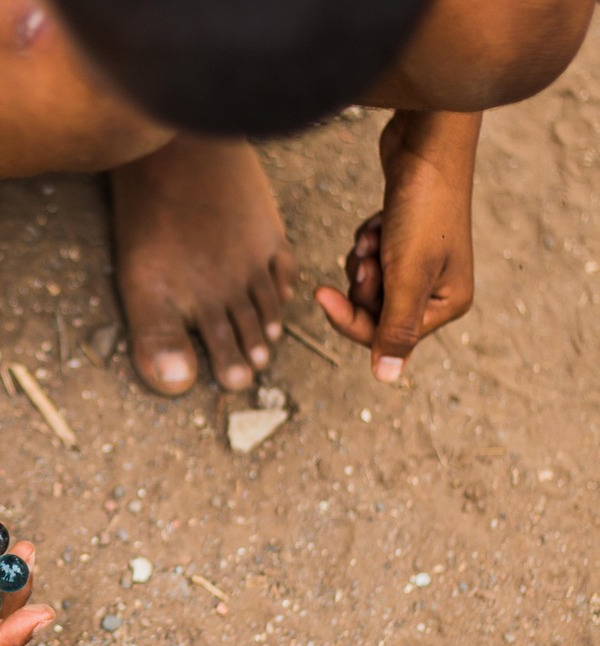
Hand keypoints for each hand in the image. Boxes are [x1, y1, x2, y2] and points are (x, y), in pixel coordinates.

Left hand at [315, 111, 478, 382]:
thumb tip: (387, 378)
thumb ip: (395, 328)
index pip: (382, 336)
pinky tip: (378, 220)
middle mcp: (438, 288)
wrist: (426, 145)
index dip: (348, 318)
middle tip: (370, 255)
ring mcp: (422, 264)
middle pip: (372, 311)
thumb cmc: (422, 208)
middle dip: (360, 283)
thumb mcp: (406, 274)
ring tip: (378, 234)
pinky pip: (370, 257)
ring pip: (366, 284)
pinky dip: (366, 240)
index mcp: (446, 304)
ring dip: (362, 259)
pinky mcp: (405, 240)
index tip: (320, 295)